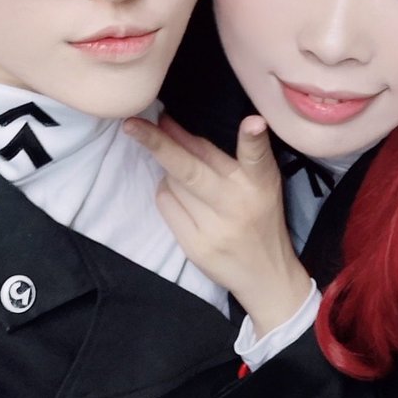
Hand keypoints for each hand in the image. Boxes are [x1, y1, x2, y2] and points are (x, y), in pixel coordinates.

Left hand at [124, 113, 311, 337]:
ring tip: (187, 177)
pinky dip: (167, 192)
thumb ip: (216, 154)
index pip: (257, 157)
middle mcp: (237, 204)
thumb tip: (168, 124)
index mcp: (260, 183)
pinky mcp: (195, 246)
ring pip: (171, 183)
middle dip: (158, 143)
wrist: (265, 275)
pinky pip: (166, 204)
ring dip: (170, 172)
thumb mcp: (255, 183)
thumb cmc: (258, 217)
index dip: (253, 137)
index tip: (253, 122)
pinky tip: (181, 197)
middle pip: (190, 169)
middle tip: (132, 125)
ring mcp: (214, 228)